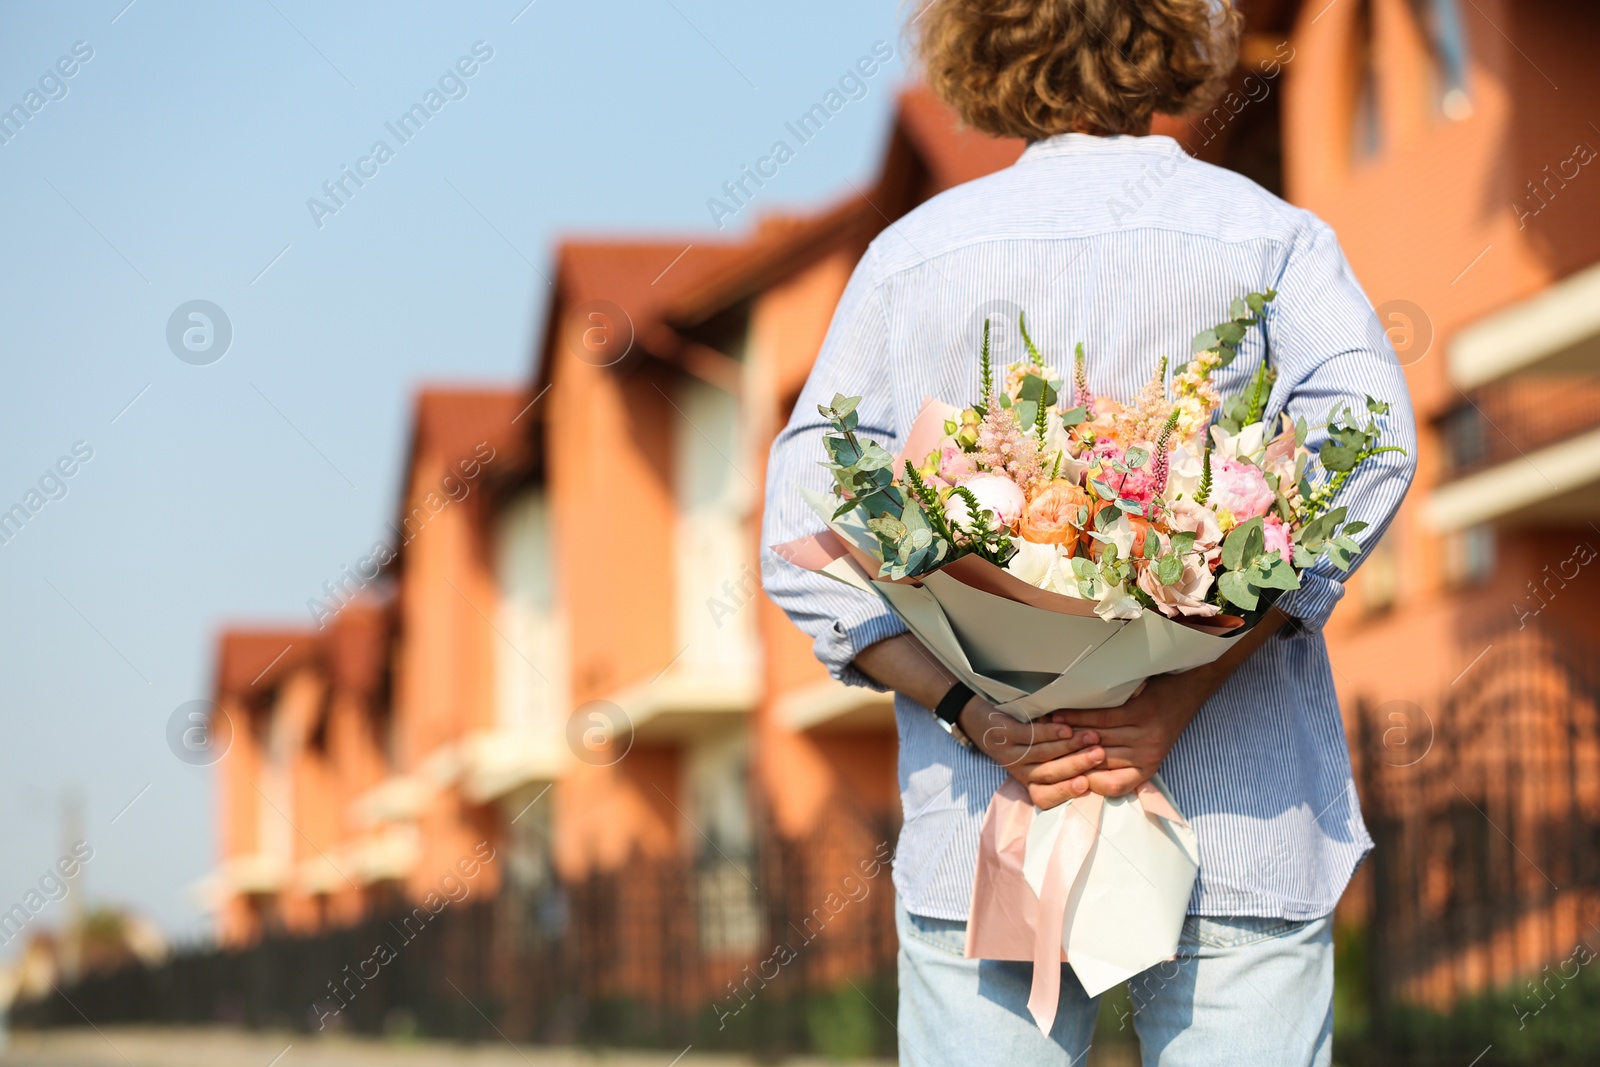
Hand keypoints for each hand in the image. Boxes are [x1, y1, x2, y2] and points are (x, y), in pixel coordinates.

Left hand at [958, 696, 1105, 809]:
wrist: (979, 720)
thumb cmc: (1019, 738)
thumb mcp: (1037, 756)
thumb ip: (1062, 762)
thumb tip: (1101, 767)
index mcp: (1029, 782)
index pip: (1045, 796)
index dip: (1065, 792)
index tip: (1087, 785)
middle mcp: (1020, 772)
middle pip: (1050, 774)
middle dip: (1078, 764)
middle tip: (1100, 755)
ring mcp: (1010, 753)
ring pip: (1043, 755)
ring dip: (1069, 746)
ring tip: (1091, 737)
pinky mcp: (1004, 734)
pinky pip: (1029, 736)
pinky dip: (1049, 733)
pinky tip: (1065, 728)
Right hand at [1059, 673, 1206, 797]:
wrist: (1186, 690)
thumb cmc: (1160, 721)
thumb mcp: (1146, 750)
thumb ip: (1121, 762)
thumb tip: (1081, 772)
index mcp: (1147, 769)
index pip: (1113, 786)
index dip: (1085, 783)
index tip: (1062, 775)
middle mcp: (1148, 756)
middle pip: (1098, 761)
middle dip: (1068, 756)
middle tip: (1041, 751)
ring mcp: (1145, 734)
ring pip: (1097, 739)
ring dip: (1068, 735)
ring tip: (1046, 731)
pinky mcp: (1140, 713)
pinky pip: (1102, 718)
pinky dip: (1078, 716)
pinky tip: (1061, 714)